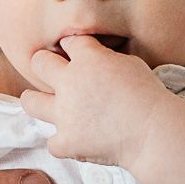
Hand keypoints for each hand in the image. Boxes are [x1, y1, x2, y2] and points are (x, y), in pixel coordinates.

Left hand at [19, 37, 171, 170]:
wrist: (153, 132)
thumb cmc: (150, 97)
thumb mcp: (132, 64)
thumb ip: (106, 60)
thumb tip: (97, 62)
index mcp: (88, 58)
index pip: (68, 42)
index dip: (73, 48)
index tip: (77, 53)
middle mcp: (69, 82)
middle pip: (39, 62)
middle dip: (45, 65)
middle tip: (53, 73)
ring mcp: (63, 113)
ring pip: (30, 101)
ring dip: (36, 100)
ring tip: (42, 102)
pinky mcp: (65, 141)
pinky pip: (52, 141)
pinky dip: (63, 142)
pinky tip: (74, 140)